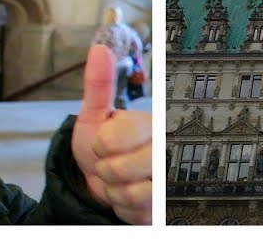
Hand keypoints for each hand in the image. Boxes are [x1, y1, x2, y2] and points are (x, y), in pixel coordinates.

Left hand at [71, 45, 151, 223]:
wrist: (101, 186)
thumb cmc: (100, 148)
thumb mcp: (94, 116)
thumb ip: (98, 85)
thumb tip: (100, 49)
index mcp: (150, 123)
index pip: (118, 136)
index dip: (101, 144)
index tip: (102, 142)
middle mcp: (165, 150)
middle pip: (124, 167)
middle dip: (106, 170)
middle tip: (110, 164)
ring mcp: (168, 180)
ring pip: (133, 193)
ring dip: (115, 191)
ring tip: (120, 180)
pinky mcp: (167, 207)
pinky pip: (138, 213)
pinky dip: (125, 209)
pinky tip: (130, 197)